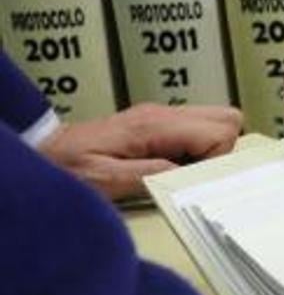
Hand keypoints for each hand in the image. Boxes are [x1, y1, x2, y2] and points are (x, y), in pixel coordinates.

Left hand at [38, 103, 242, 199]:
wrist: (44, 152)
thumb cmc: (69, 167)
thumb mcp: (108, 180)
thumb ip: (153, 175)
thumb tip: (192, 176)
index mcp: (154, 126)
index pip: (220, 131)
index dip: (219, 160)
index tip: (198, 180)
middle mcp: (163, 114)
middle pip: (228, 118)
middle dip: (225, 150)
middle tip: (201, 174)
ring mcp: (161, 116)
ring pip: (217, 121)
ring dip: (213, 149)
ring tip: (188, 171)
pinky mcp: (158, 124)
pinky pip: (197, 129)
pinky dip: (199, 149)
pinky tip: (177, 167)